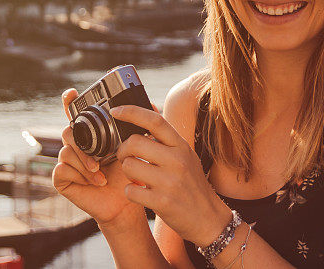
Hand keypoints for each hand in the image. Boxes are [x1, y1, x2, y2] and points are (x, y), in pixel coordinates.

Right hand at [52, 88, 143, 227]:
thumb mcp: (134, 148)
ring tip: (100, 172)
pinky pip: (62, 169)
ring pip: (66, 150)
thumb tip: (151, 103)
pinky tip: (96, 181)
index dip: (69, 102)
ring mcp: (67, 161)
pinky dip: (81, 175)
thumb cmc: (128, 173)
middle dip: (82, 142)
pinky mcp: (61, 178)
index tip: (70, 93)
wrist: (125, 201)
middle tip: (99, 156)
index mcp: (90, 134)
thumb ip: (139, 126)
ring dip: (85, 162)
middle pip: (68, 130)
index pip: (74, 114)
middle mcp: (76, 145)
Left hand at [111, 105, 232, 246]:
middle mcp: (177, 160)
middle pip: (134, 142)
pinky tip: (140, 193)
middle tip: (126, 158)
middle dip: (122, 150)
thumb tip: (148, 107)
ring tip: (136, 177)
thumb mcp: (186, 155)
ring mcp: (170, 181)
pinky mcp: (162, 202)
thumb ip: (167, 136)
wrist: (208, 217)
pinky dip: (130, 192)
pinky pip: (130, 190)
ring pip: (128, 166)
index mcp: (181, 146)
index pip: (155, 121)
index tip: (115, 111)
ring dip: (126, 172)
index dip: (131, 112)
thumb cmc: (192, 184)